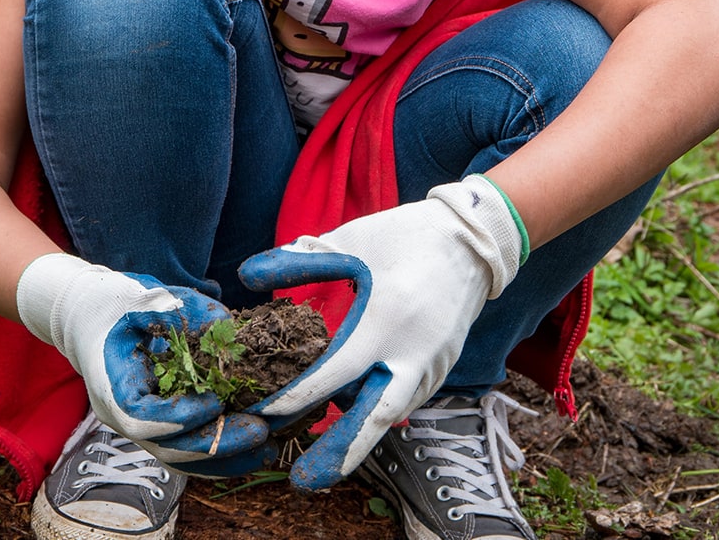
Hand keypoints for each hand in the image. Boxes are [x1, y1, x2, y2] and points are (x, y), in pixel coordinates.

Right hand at [17, 254, 271, 469]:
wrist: (87, 314)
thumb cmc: (114, 302)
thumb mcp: (144, 295)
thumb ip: (182, 309)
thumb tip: (226, 326)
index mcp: (113, 384)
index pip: (143, 419)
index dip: (181, 416)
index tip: (217, 401)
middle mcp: (123, 416)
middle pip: (168, 448)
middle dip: (217, 443)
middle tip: (260, 430)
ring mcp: (140, 425)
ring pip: (181, 457)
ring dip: (224, 457)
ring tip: (266, 448)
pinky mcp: (158, 422)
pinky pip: (187, 447)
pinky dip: (218, 452)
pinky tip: (252, 448)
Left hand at [238, 175, 525, 488]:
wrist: (471, 240)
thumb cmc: (403, 235)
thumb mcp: (350, 240)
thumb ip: (300, 260)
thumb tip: (247, 275)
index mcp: (387, 318)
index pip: (336, 372)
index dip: (299, 396)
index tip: (267, 412)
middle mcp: (413, 350)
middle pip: (373, 418)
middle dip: (337, 453)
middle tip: (302, 481)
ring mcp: (433, 363)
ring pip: (389, 412)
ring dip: (356, 435)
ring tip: (321, 459)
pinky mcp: (442, 366)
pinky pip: (406, 398)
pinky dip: (379, 410)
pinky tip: (354, 417)